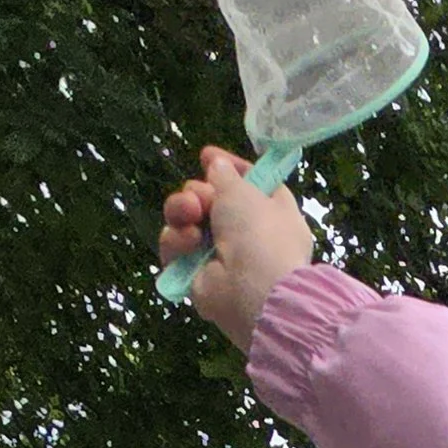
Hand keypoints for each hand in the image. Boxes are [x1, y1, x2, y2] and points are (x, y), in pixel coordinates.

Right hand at [157, 146, 315, 351]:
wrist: (255, 292)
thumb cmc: (260, 235)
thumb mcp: (245, 191)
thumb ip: (226, 175)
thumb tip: (217, 165)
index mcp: (272, 213)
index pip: (247, 183)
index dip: (227, 167)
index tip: (207, 155)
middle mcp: (247, 234)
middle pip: (209, 199)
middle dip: (198, 191)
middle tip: (202, 198)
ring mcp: (220, 257)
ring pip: (186, 220)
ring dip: (182, 210)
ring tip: (191, 214)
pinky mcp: (196, 276)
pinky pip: (175, 249)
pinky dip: (177, 242)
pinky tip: (190, 243)